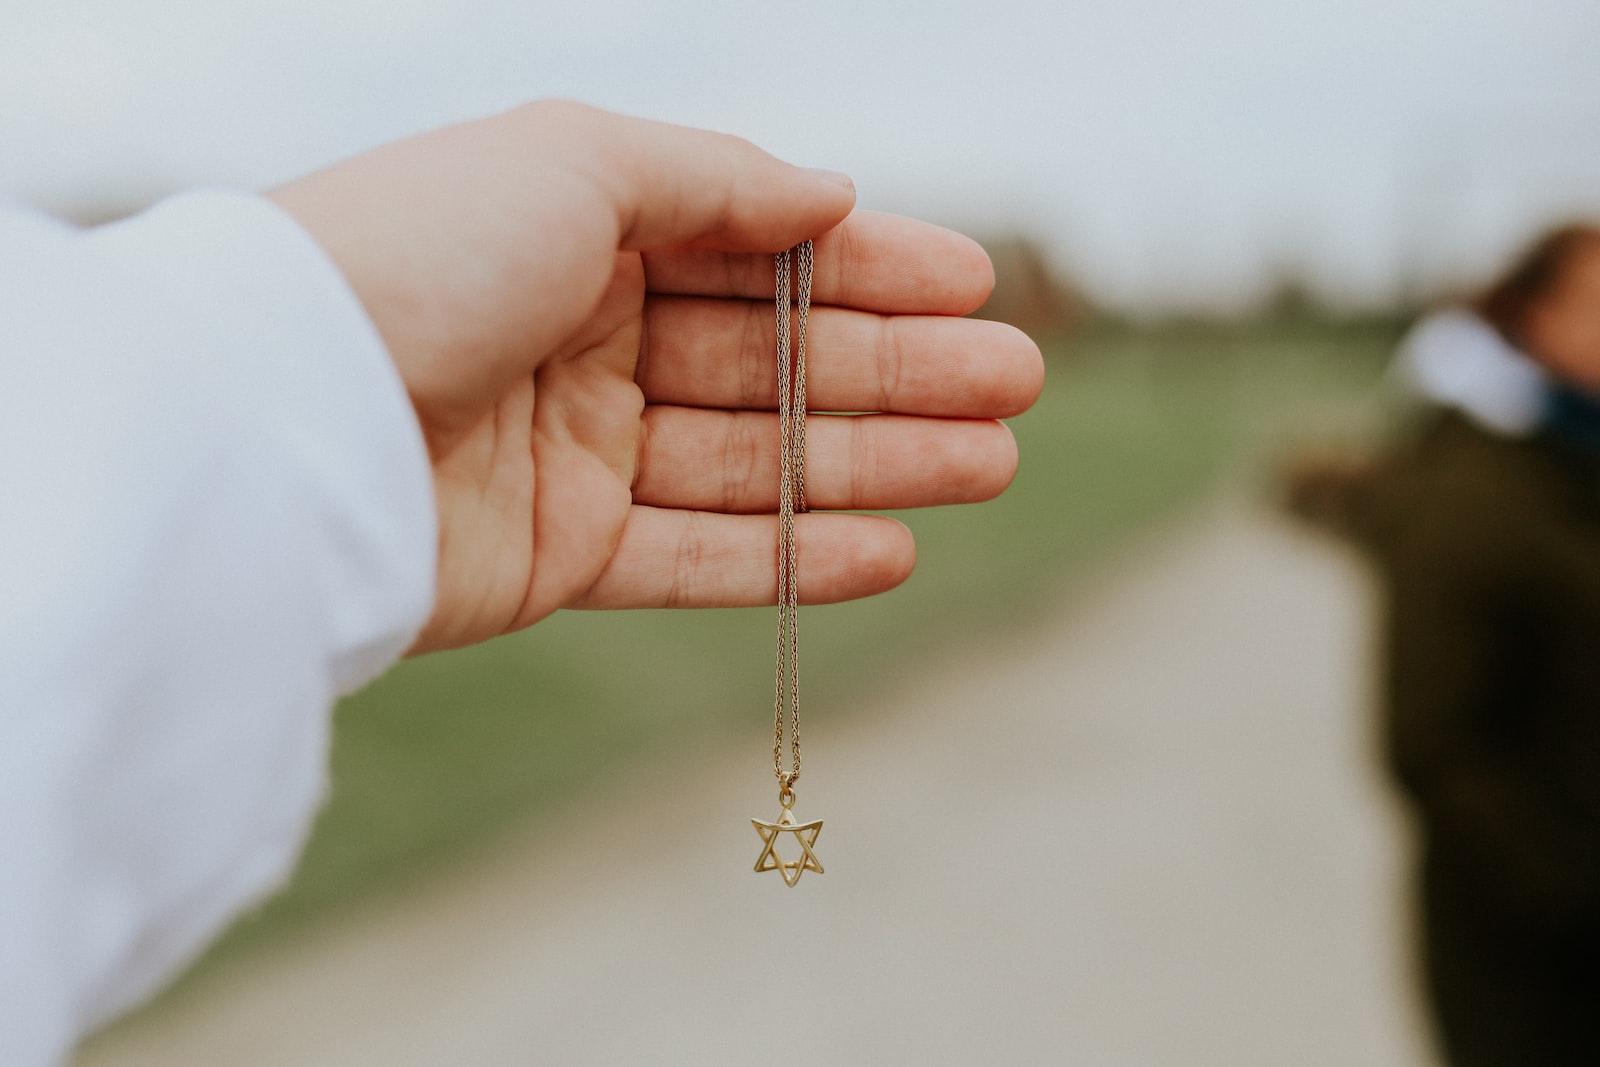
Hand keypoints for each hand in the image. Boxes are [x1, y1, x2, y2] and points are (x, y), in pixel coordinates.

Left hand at [270, 102, 1042, 652]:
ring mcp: (574, 451)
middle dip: (899, 373)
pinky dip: (795, 560)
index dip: (874, 270)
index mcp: (583, 231)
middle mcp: (582, 337)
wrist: (280, 417)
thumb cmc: (418, 253)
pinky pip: (699, 559)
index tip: (978, 288)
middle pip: (776, 362)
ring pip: (757, 464)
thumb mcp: (578, 160)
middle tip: (1015, 390)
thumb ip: (718, 180)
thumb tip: (833, 197)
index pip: (761, 252)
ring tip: (991, 466)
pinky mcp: (558, 557)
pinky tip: (894, 553)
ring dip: (877, 467)